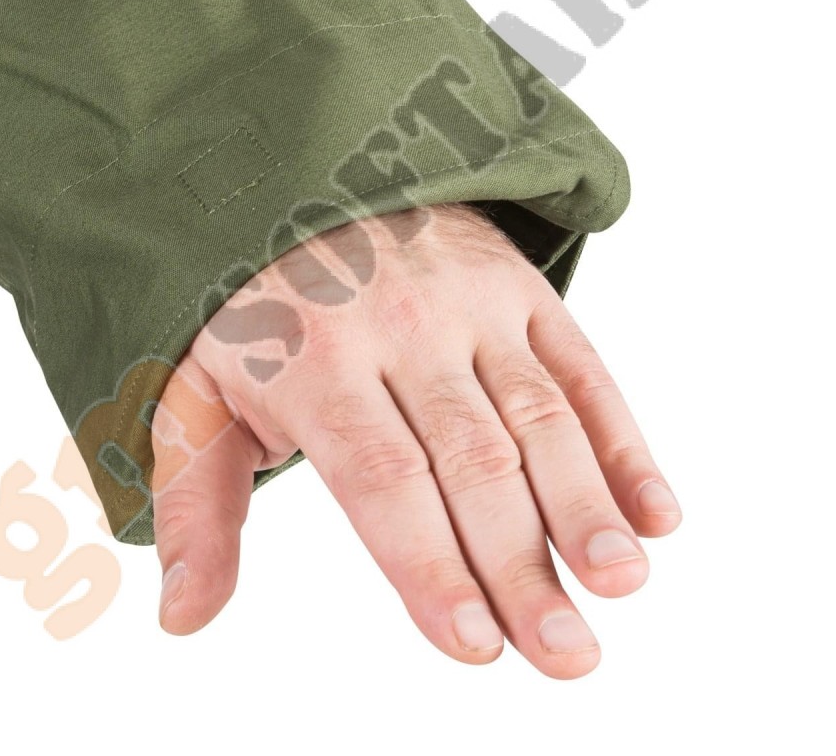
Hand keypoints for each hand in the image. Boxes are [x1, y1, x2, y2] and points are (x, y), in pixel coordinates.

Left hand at [151, 201, 681, 677]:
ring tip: (621, 584)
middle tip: (567, 654)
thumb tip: (183, 620)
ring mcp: (467, 302)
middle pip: (471, 459)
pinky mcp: (516, 289)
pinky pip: (579, 364)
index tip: (473, 645)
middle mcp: (399, 327)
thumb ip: (196, 508)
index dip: (429, 564)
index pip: (381, 477)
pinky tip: (654, 511)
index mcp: (313, 361)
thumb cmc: (251, 314)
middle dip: (520, 564)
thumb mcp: (199, 397)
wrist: (304, 183)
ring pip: (536, 414)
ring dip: (585, 505)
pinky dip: (622, 439)